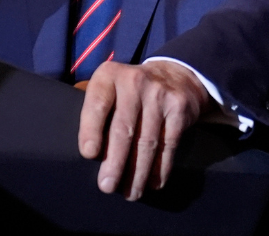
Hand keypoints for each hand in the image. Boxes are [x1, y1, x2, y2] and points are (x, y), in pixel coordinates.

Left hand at [78, 60, 210, 199]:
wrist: (174, 76)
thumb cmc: (129, 92)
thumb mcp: (109, 87)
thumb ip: (95, 110)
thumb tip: (89, 153)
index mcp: (109, 76)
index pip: (98, 104)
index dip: (92, 129)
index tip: (89, 154)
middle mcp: (134, 82)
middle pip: (124, 128)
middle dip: (115, 162)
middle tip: (107, 186)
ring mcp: (159, 94)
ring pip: (147, 141)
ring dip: (138, 172)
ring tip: (130, 192)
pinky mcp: (179, 109)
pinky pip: (168, 144)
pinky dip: (161, 168)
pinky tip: (153, 183)